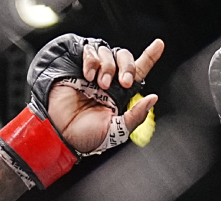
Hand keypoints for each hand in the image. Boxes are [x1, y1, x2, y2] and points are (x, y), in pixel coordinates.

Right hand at [47, 38, 163, 153]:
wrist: (61, 133)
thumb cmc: (86, 136)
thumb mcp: (117, 131)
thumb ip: (135, 116)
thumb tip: (153, 99)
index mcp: (120, 94)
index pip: (138, 72)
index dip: (149, 56)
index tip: (159, 45)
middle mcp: (108, 81)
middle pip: (125, 58)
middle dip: (127, 66)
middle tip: (122, 82)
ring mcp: (94, 73)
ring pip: (108, 53)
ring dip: (108, 67)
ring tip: (99, 84)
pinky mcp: (78, 67)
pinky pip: (90, 51)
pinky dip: (92, 61)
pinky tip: (88, 77)